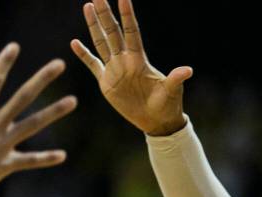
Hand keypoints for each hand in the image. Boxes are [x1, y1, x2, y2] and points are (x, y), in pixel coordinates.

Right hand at [0, 44, 77, 196]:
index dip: (3, 63)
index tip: (15, 47)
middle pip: (23, 98)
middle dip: (42, 80)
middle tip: (60, 64)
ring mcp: (2, 147)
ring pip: (33, 125)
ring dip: (54, 113)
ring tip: (73, 102)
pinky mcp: (5, 166)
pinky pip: (29, 162)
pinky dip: (45, 160)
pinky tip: (62, 156)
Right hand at [71, 0, 191, 136]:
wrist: (156, 120)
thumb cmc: (166, 104)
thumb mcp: (171, 91)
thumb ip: (175, 79)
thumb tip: (187, 71)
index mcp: (139, 60)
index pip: (131, 32)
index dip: (127, 15)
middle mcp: (125, 60)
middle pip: (113, 32)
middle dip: (105, 13)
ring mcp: (114, 69)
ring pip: (102, 42)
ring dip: (94, 25)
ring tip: (88, 6)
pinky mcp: (106, 82)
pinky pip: (93, 65)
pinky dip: (84, 54)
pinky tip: (74, 42)